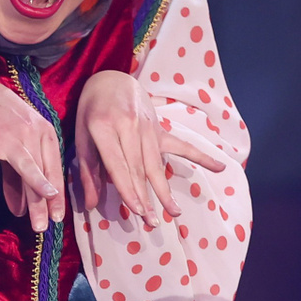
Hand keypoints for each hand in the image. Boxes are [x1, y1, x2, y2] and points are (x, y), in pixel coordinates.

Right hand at [0, 75, 65, 232]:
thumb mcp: (17, 144)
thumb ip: (19, 177)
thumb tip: (22, 210)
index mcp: (45, 134)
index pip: (55, 169)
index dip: (57, 196)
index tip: (57, 218)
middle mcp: (33, 134)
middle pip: (42, 174)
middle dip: (43, 203)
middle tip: (44, 228)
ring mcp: (11, 135)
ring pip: (25, 166)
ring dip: (31, 191)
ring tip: (35, 214)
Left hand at [74, 70, 224, 227]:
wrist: (110, 78)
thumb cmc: (91, 111)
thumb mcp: (81, 138)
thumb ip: (87, 172)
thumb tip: (91, 205)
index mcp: (104, 127)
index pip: (118, 164)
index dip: (128, 188)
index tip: (137, 210)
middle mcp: (128, 126)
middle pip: (139, 167)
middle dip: (147, 197)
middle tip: (153, 222)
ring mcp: (147, 126)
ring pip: (157, 163)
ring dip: (165, 190)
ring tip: (174, 212)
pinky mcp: (159, 128)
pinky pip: (181, 144)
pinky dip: (201, 156)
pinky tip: (219, 168)